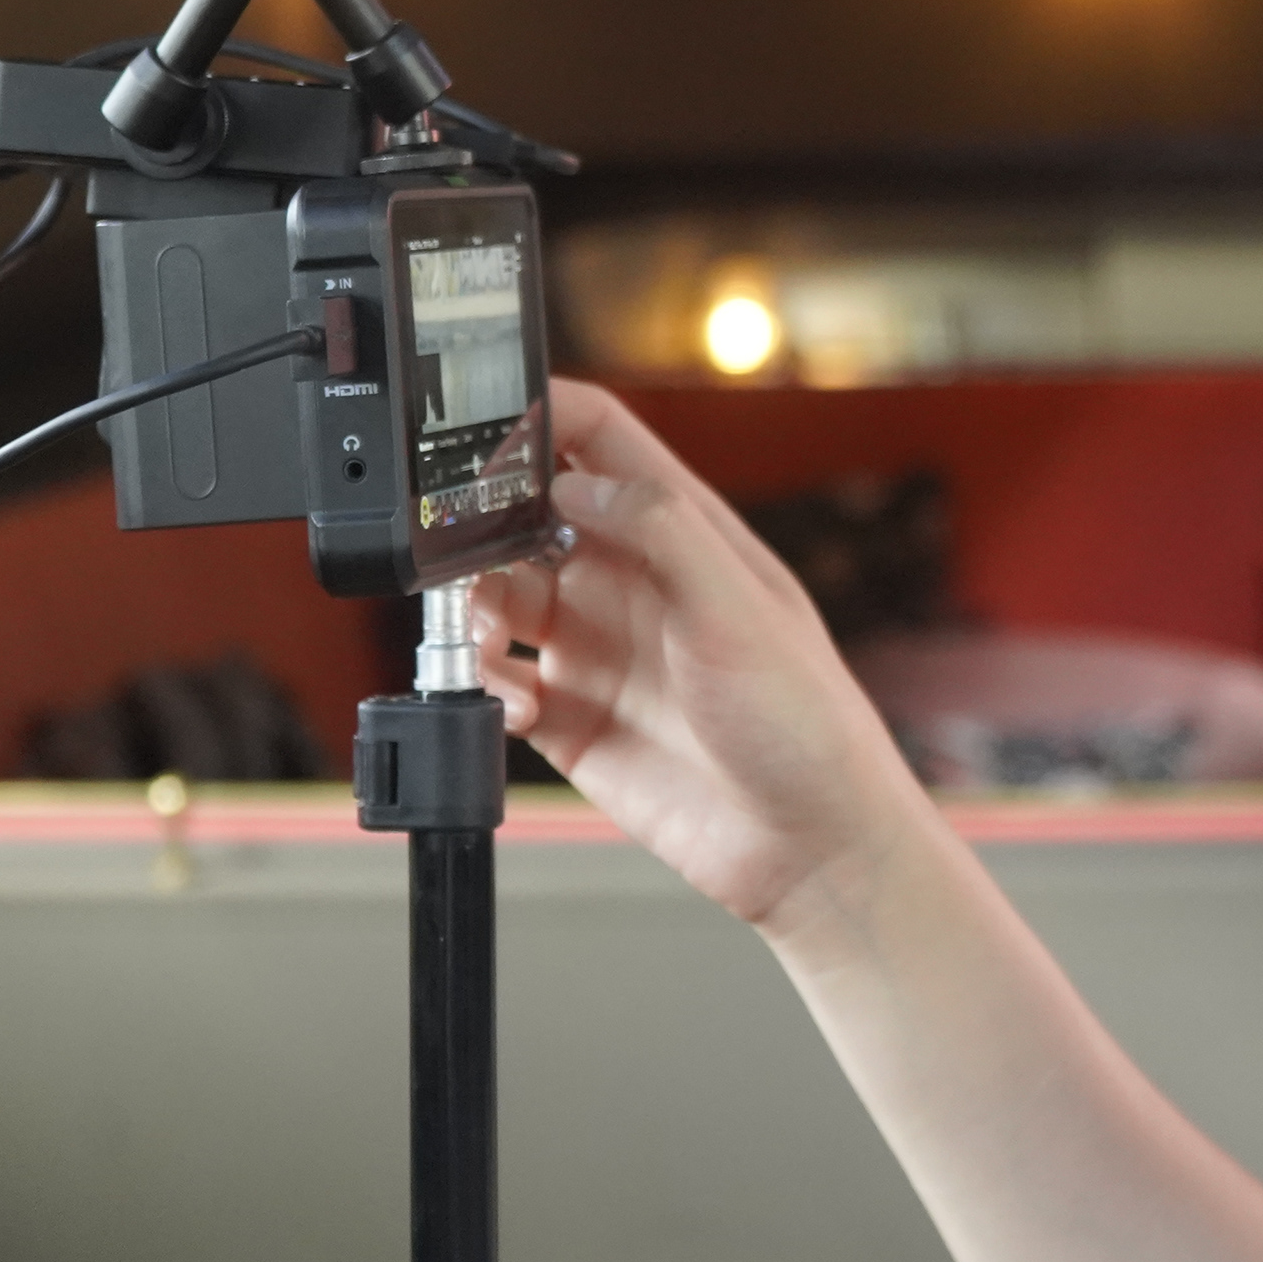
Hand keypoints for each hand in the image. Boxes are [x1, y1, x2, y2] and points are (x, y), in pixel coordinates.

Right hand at [471, 378, 924, 932]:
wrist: (808, 847)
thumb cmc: (806, 721)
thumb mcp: (740, 607)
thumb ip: (661, 530)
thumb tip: (576, 480)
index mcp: (683, 534)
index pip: (599, 440)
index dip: (541, 415)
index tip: (480, 415)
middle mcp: (632, 583)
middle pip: (527, 516)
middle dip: (481, 520)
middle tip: (454, 542)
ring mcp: (599, 650)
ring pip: (500, 599)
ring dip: (474, 606)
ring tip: (484, 633)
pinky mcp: (572, 721)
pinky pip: (498, 685)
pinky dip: (482, 686)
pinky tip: (510, 701)